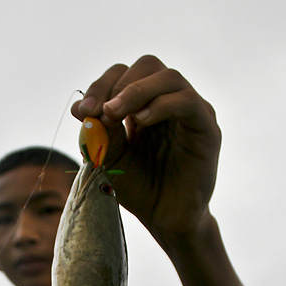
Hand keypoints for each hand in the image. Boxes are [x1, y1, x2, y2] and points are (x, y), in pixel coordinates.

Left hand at [72, 55, 220, 242]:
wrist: (166, 219)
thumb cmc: (140, 188)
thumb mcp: (110, 157)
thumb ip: (99, 132)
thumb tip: (78, 107)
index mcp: (145, 104)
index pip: (124, 75)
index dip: (102, 86)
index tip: (82, 112)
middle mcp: (170, 101)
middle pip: (147, 66)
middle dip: (117, 85)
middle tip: (100, 112)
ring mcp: (191, 111)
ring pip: (169, 77)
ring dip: (136, 92)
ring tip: (114, 114)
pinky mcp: (207, 127)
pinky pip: (187, 102)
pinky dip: (161, 105)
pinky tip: (142, 121)